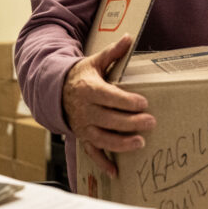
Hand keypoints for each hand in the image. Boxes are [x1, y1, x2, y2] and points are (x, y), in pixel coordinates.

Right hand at [62, 34, 155, 177]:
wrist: (56, 91)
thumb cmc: (81, 76)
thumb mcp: (95, 62)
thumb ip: (113, 52)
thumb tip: (129, 37)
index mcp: (89, 89)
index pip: (109, 97)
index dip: (126, 101)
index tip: (143, 103)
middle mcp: (84, 110)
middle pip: (109, 119)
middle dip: (131, 122)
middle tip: (150, 122)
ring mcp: (83, 126)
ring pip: (103, 138)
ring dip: (121, 143)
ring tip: (140, 142)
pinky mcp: (82, 137)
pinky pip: (92, 152)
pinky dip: (102, 163)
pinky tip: (115, 172)